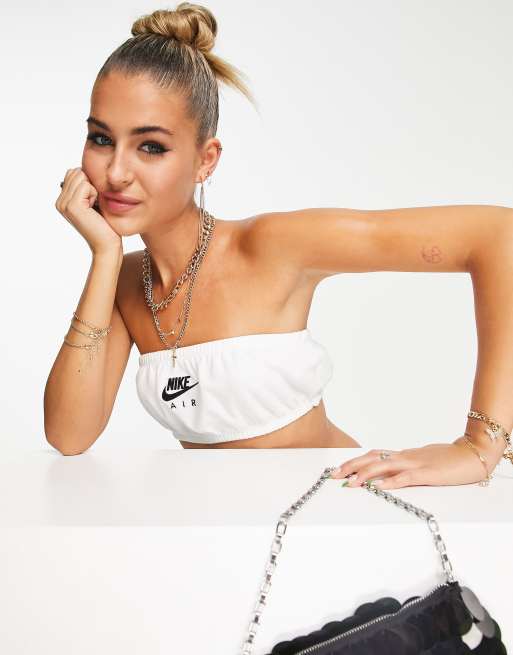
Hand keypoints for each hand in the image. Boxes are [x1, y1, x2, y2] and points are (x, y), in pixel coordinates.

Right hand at [55, 167, 122, 255]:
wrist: (107, 245)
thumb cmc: (106, 225)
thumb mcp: (94, 201)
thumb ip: (86, 186)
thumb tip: (83, 168)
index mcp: (63, 199)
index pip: (74, 172)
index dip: (89, 182)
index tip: (94, 202)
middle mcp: (60, 201)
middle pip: (77, 172)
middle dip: (91, 184)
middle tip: (95, 205)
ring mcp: (64, 204)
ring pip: (81, 177)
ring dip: (94, 190)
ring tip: (95, 207)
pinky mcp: (72, 206)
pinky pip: (86, 185)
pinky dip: (95, 194)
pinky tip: (95, 209)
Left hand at [330, 442, 490, 488]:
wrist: (472, 454)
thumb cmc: (448, 460)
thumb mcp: (423, 461)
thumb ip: (407, 466)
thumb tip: (390, 473)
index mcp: (404, 455)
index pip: (374, 455)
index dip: (355, 461)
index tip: (338, 469)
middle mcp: (405, 456)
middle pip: (372, 458)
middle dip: (351, 466)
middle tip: (334, 475)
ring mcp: (416, 463)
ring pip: (385, 465)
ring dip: (365, 474)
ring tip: (350, 482)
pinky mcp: (428, 474)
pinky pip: (406, 477)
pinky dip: (391, 482)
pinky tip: (379, 487)